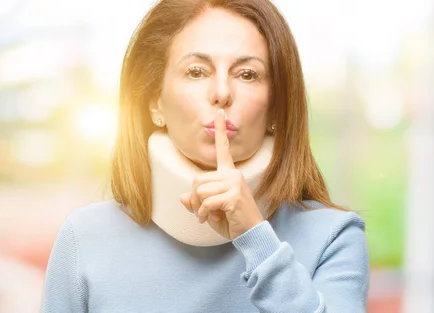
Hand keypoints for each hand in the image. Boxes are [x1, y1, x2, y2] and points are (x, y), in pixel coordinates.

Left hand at [180, 109, 264, 239]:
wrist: (250, 234)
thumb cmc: (232, 221)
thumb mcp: (210, 210)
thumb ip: (197, 202)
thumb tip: (183, 197)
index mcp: (229, 174)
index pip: (222, 149)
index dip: (220, 130)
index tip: (219, 112)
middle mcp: (232, 174)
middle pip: (197, 179)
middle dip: (194, 198)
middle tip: (201, 211)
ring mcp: (234, 183)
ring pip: (199, 191)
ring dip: (198, 207)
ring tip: (207, 215)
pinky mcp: (233, 195)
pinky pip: (205, 202)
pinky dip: (202, 214)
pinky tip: (207, 219)